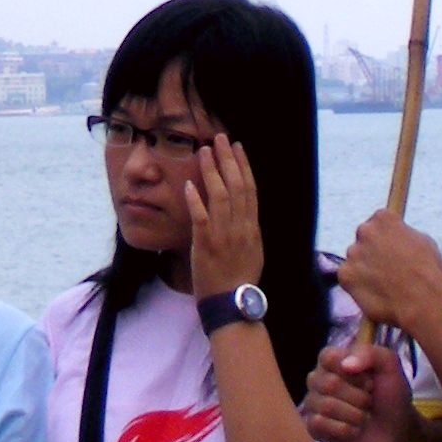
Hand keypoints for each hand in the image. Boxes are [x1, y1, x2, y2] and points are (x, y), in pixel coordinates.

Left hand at [185, 135, 265, 301]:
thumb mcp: (253, 251)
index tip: (237, 147)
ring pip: (220, 196)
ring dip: (212, 171)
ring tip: (204, 151)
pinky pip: (201, 218)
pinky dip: (196, 200)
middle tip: (220, 138)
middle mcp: (241, 227)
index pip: (250, 189)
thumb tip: (245, 212)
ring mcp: (224, 235)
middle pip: (237, 186)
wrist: (233, 303)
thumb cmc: (240, 280)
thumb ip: (248, 230)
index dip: (244, 166)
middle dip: (228, 159)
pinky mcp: (206, 245)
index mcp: (252, 227)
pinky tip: (189, 184)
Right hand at [303, 331, 413, 441]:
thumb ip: (369, 354)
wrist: (396, 431)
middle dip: (359, 397)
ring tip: (364, 417)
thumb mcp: (388, 366)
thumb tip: (346, 365)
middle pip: (329, 384)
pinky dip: (346, 429)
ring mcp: (313, 403)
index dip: (354, 373)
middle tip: (369, 402)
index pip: (328, 358)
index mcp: (332, 360)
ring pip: (326, 406)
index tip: (370, 381)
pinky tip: (354, 430)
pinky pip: (320, 425)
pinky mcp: (313, 427)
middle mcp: (318, 379)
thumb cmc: (390, 396)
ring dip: (355, 415)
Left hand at [336, 212, 441, 342]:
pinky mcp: (345, 274)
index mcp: (384, 218)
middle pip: (364, 239)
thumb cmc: (429, 271)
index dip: (385, 237)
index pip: (378, 221)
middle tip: (386, 269)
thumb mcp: (422, 241)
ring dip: (364, 269)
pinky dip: (358, 285)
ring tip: (383, 285)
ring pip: (356, 260)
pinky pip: (348, 278)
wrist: (422, 300)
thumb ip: (402, 235)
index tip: (390, 248)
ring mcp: (352, 253)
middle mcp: (365, 231)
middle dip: (372, 251)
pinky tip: (374, 293)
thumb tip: (396, 239)